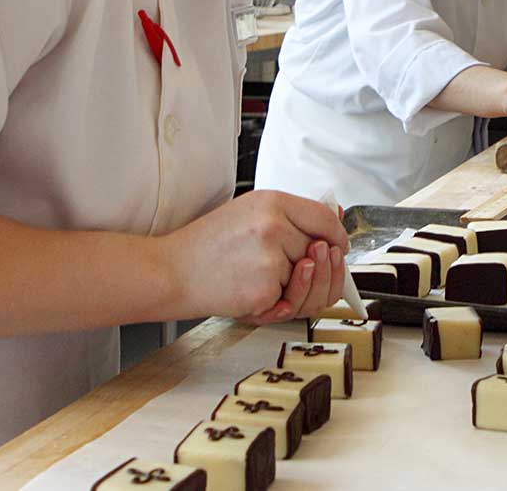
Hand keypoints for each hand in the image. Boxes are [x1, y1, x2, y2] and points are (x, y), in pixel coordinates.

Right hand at [161, 190, 346, 323]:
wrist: (170, 272)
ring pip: (309, 280)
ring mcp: (271, 258)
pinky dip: (275, 305)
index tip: (334, 247)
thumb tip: (336, 218)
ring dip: (294, 289)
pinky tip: (252, 294)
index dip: (336, 236)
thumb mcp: (249, 213)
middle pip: (322, 252)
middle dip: (312, 268)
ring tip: (269, 283)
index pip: (325, 217)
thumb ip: (292, 217)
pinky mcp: (265, 289)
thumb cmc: (206, 246)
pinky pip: (290, 301)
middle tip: (297, 271)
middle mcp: (274, 226)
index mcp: (272, 201)